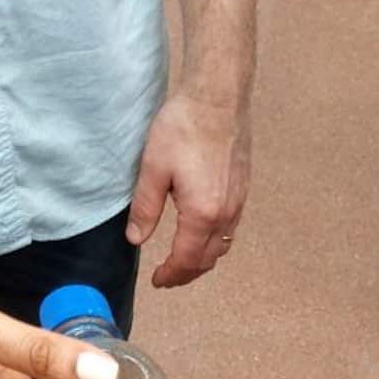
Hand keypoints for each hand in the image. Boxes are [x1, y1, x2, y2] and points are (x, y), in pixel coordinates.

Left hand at [127, 90, 250, 286]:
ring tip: (184, 262)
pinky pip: (230, 231)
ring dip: (202, 261)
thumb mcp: (153, 168)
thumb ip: (145, 208)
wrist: (218, 98)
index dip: (171, 274)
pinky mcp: (243, 192)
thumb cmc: (184, 127)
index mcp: (202, 214)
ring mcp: (238, 204)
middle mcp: (225, 215)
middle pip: (207, 260)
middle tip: (167, 277)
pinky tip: (201, 235)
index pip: (186, 259)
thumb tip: (136, 239)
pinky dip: (214, 243)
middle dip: (186, 274)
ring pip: (222, 248)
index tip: (157, 280)